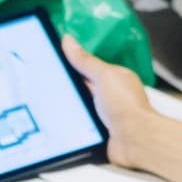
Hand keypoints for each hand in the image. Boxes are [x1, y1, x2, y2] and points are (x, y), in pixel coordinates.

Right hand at [62, 34, 159, 169]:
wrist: (135, 140)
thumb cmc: (128, 107)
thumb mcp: (103, 76)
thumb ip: (85, 60)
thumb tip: (69, 41)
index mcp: (113, 78)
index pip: (86, 68)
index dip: (69, 64)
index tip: (51, 61)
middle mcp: (109, 96)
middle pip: (80, 88)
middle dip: (66, 87)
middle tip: (47, 84)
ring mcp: (103, 115)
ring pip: (77, 108)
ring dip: (68, 107)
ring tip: (50, 103)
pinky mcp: (97, 132)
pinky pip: (78, 125)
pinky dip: (70, 124)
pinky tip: (60, 122)